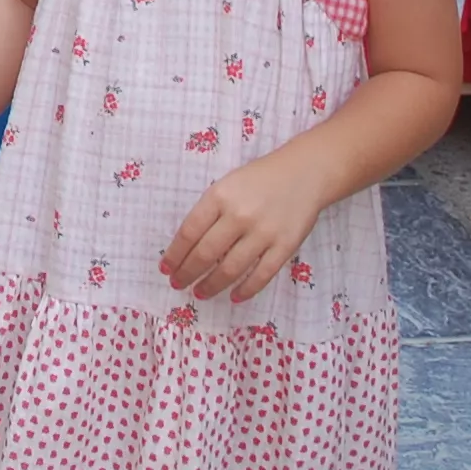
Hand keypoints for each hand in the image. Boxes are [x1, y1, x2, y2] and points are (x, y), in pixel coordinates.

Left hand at [161, 152, 326, 302]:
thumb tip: (187, 247)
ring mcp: (264, 232)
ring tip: (200, 293)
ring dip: (212, 285)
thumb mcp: (226, 185)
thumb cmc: (259, 179)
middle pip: (206, 254)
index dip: (175, 255)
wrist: (304, 172)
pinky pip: (262, 275)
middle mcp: (239, 215)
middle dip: (188, 273)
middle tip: (178, 284)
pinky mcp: (285, 246)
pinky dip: (246, 290)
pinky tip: (234, 296)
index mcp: (219, 196)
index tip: (165, 268)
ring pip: (231, 269)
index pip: (189, 232)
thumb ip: (209, 212)